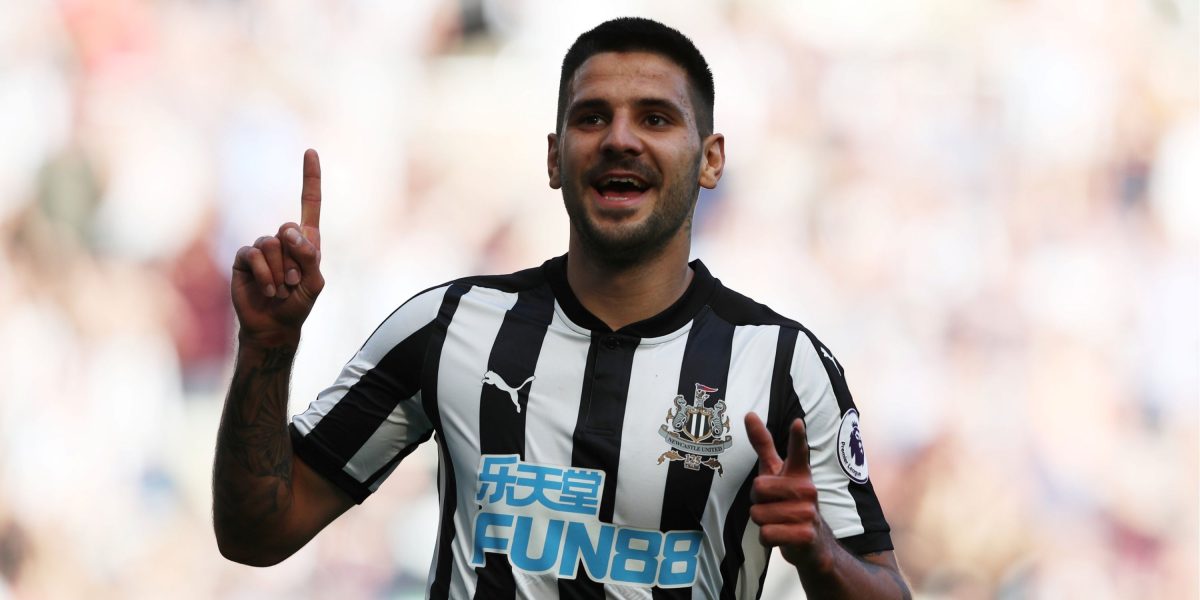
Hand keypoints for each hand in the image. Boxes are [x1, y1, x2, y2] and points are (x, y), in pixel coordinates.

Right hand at [231, 149, 324, 343]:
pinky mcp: (243, 258)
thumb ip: (309, 256)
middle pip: (288, 228)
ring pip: (271, 244)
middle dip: (294, 259)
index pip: (310, 203)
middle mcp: (283, 239)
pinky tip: (267, 290)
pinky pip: (253, 255)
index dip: (310, 177)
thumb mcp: (314, 283)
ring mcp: (262, 247)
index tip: (310, 151)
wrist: (273, 325)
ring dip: (279, 272)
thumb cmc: (298, 304)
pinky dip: (264, 275)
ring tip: (280, 290)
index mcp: (306, 240)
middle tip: (294, 283)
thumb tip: (288, 232)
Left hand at [745, 412, 832, 569]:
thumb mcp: (775, 471)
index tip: (797, 422)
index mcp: (799, 472)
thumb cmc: (788, 500)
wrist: (812, 542)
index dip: (797, 437)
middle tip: (772, 505)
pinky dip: (767, 538)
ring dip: (762, 522)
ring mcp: (809, 512)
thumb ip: (763, 445)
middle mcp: (808, 489)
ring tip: (779, 521)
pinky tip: (782, 535)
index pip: (798, 451)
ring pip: (758, 514)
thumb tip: (749, 413)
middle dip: (757, 501)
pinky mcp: (806, 534)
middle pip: (758, 487)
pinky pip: (767, 534)